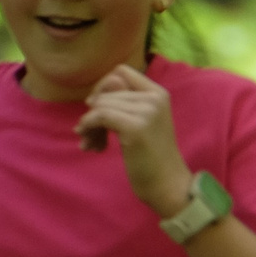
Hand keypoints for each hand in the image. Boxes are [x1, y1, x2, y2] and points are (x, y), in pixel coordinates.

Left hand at [78, 62, 191, 216]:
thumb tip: (90, 99)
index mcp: (157, 93)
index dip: (103, 87)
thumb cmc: (151, 158)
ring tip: (91, 143)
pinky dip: (88, 127)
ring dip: (88, 124)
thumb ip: (123, 106)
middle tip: (90, 133)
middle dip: (93, 109)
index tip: (97, 107)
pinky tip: (89, 145)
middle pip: (107, 90)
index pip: (121, 72)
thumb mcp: (141, 123)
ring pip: (100, 104)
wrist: (167, 184)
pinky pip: (100, 115)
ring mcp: (146, 111)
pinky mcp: (136, 127)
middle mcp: (154, 97)